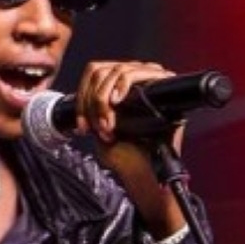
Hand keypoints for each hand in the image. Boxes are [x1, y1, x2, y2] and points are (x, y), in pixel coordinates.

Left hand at [73, 60, 185, 236]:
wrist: (147, 173)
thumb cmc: (126, 157)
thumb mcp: (99, 133)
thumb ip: (92, 113)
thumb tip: (83, 100)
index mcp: (120, 91)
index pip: (93, 76)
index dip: (82, 99)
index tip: (82, 127)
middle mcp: (136, 81)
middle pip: (100, 71)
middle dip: (91, 102)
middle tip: (97, 128)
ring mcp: (150, 79)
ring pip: (115, 70)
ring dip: (103, 99)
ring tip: (109, 125)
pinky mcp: (162, 83)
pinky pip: (133, 72)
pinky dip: (121, 84)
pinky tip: (116, 102)